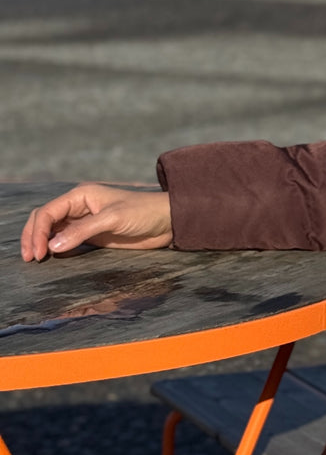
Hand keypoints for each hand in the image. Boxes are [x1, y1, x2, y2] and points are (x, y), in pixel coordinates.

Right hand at [21, 185, 173, 260]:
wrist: (167, 221)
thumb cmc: (143, 212)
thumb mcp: (113, 219)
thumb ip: (83, 231)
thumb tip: (53, 247)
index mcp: (81, 195)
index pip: (48, 212)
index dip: (38, 231)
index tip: (38, 252)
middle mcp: (78, 206)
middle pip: (45, 219)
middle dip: (33, 236)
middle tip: (29, 258)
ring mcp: (84, 221)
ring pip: (52, 230)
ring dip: (41, 242)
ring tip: (35, 259)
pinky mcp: (91, 235)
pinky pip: (66, 240)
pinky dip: (55, 248)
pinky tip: (51, 258)